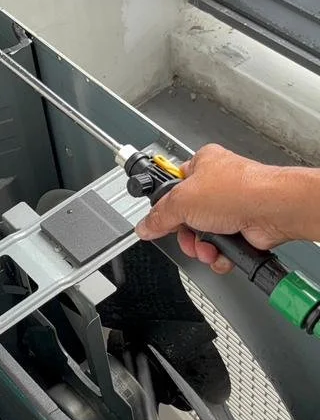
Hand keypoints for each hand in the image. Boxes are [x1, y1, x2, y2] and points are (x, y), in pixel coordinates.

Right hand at [136, 144, 302, 273]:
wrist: (273, 209)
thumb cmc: (238, 190)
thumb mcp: (183, 201)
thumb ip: (159, 216)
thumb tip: (146, 226)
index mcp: (202, 165)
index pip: (173, 187)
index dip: (165, 206)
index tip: (160, 220)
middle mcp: (218, 184)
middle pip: (187, 217)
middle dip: (186, 234)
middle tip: (188, 236)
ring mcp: (231, 207)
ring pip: (203, 235)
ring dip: (202, 247)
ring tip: (208, 246)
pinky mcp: (242, 228)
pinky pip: (221, 247)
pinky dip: (219, 254)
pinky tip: (222, 251)